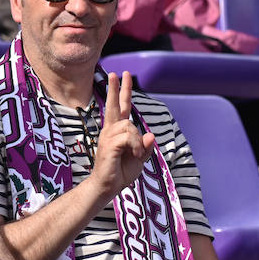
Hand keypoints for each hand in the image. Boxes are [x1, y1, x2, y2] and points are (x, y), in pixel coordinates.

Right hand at [88, 72, 154, 197]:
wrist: (107, 187)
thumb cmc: (121, 172)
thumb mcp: (140, 158)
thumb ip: (146, 146)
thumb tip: (151, 134)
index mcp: (117, 131)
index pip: (120, 106)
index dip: (121, 91)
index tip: (120, 75)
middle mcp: (110, 130)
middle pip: (114, 104)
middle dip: (117, 88)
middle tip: (115, 73)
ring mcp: (108, 136)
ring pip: (130, 126)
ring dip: (138, 141)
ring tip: (136, 153)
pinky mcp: (109, 144)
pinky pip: (129, 137)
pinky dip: (136, 146)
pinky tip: (134, 154)